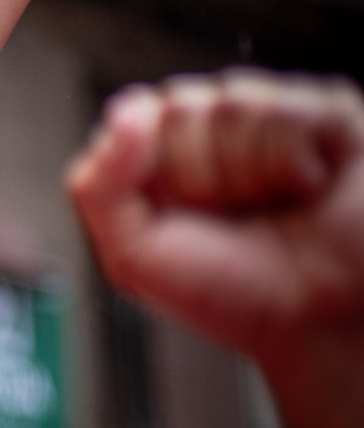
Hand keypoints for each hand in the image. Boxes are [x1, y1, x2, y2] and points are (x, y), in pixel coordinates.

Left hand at [66, 70, 363, 357]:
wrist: (317, 322)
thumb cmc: (233, 293)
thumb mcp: (132, 256)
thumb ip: (98, 187)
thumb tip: (121, 117)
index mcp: (160, 154)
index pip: (133, 115)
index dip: (153, 168)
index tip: (176, 211)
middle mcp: (213, 128)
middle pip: (182, 107)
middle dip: (201, 176)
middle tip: (230, 217)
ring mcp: (270, 117)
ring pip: (237, 104)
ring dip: (253, 174)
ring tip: (273, 207)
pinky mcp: (329, 115)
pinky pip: (293, 111)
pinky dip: (297, 164)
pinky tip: (309, 188)